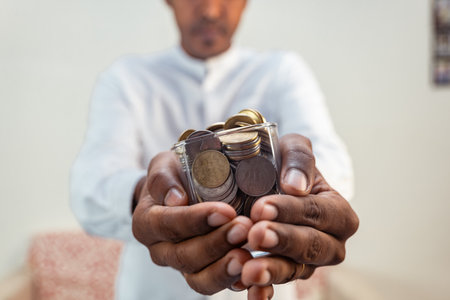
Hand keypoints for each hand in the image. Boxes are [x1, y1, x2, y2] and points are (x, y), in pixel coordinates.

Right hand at [132, 151, 253, 294]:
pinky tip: (252, 271)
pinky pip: (215, 284)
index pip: (167, 224)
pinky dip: (234, 281)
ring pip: (199, 278)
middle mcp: (160, 249)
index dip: (195, 220)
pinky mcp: (202, 274)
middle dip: (216, 243)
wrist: (180, 192)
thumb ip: (163, 178)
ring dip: (225, 268)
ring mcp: (181, 265)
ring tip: (248, 255)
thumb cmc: (174, 175)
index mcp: (147, 223)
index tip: (225, 211)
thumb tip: (175, 198)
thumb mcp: (164, 166)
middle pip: (185, 255)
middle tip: (244, 228)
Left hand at [241, 134, 358, 298]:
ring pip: (294, 270)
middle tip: (256, 234)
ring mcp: (307, 262)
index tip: (262, 207)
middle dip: (283, 241)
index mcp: (338, 212)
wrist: (269, 182)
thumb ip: (299, 158)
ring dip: (271, 270)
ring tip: (248, 268)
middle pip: (312, 247)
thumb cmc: (285, 165)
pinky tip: (247, 289)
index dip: (292, 212)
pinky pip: (276, 286)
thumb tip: (295, 185)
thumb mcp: (293, 149)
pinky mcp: (285, 273)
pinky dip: (263, 290)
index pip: (319, 213)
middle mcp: (329, 243)